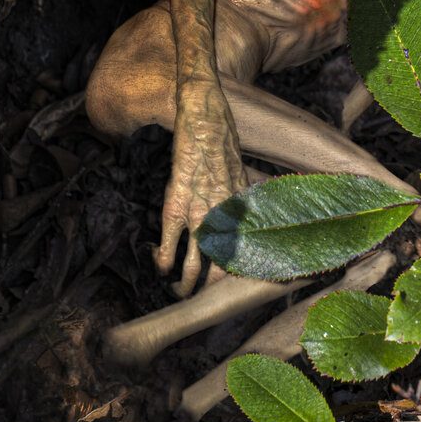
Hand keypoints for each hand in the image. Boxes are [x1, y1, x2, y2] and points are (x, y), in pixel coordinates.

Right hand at [160, 71, 246, 294]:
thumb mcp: (244, 179)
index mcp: (243, 215)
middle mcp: (225, 219)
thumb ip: (248, 202)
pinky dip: (162, 260)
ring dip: (185, 285)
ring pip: (194, 265)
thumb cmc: (225, 147)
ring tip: (179, 292)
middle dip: (212, 292)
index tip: (239, 293)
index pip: (248, 258)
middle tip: (204, 301)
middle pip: (221, 271)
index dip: (244, 280)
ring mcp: (200, 213)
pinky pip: (169, 243)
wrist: (206, 120)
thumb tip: (261, 217)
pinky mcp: (176, 204)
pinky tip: (159, 265)